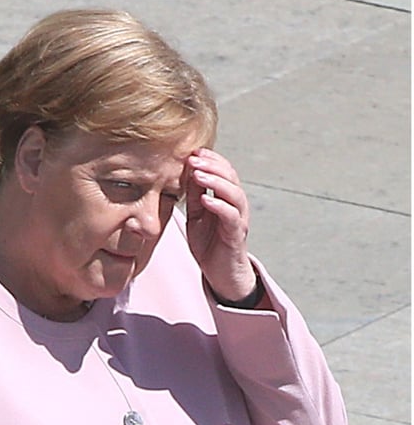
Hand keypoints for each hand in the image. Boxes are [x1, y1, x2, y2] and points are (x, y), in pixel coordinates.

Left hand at [183, 148, 257, 301]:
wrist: (220, 273)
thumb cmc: (208, 243)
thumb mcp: (196, 215)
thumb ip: (194, 195)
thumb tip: (187, 170)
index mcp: (226, 198)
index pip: (223, 172)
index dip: (211, 160)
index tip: (193, 151)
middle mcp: (236, 206)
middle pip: (231, 178)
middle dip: (213, 165)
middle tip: (194, 158)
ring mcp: (238, 220)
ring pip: (235, 195)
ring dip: (217, 182)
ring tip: (199, 174)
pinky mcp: (236, 236)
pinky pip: (232, 218)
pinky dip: (220, 206)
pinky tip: (206, 200)